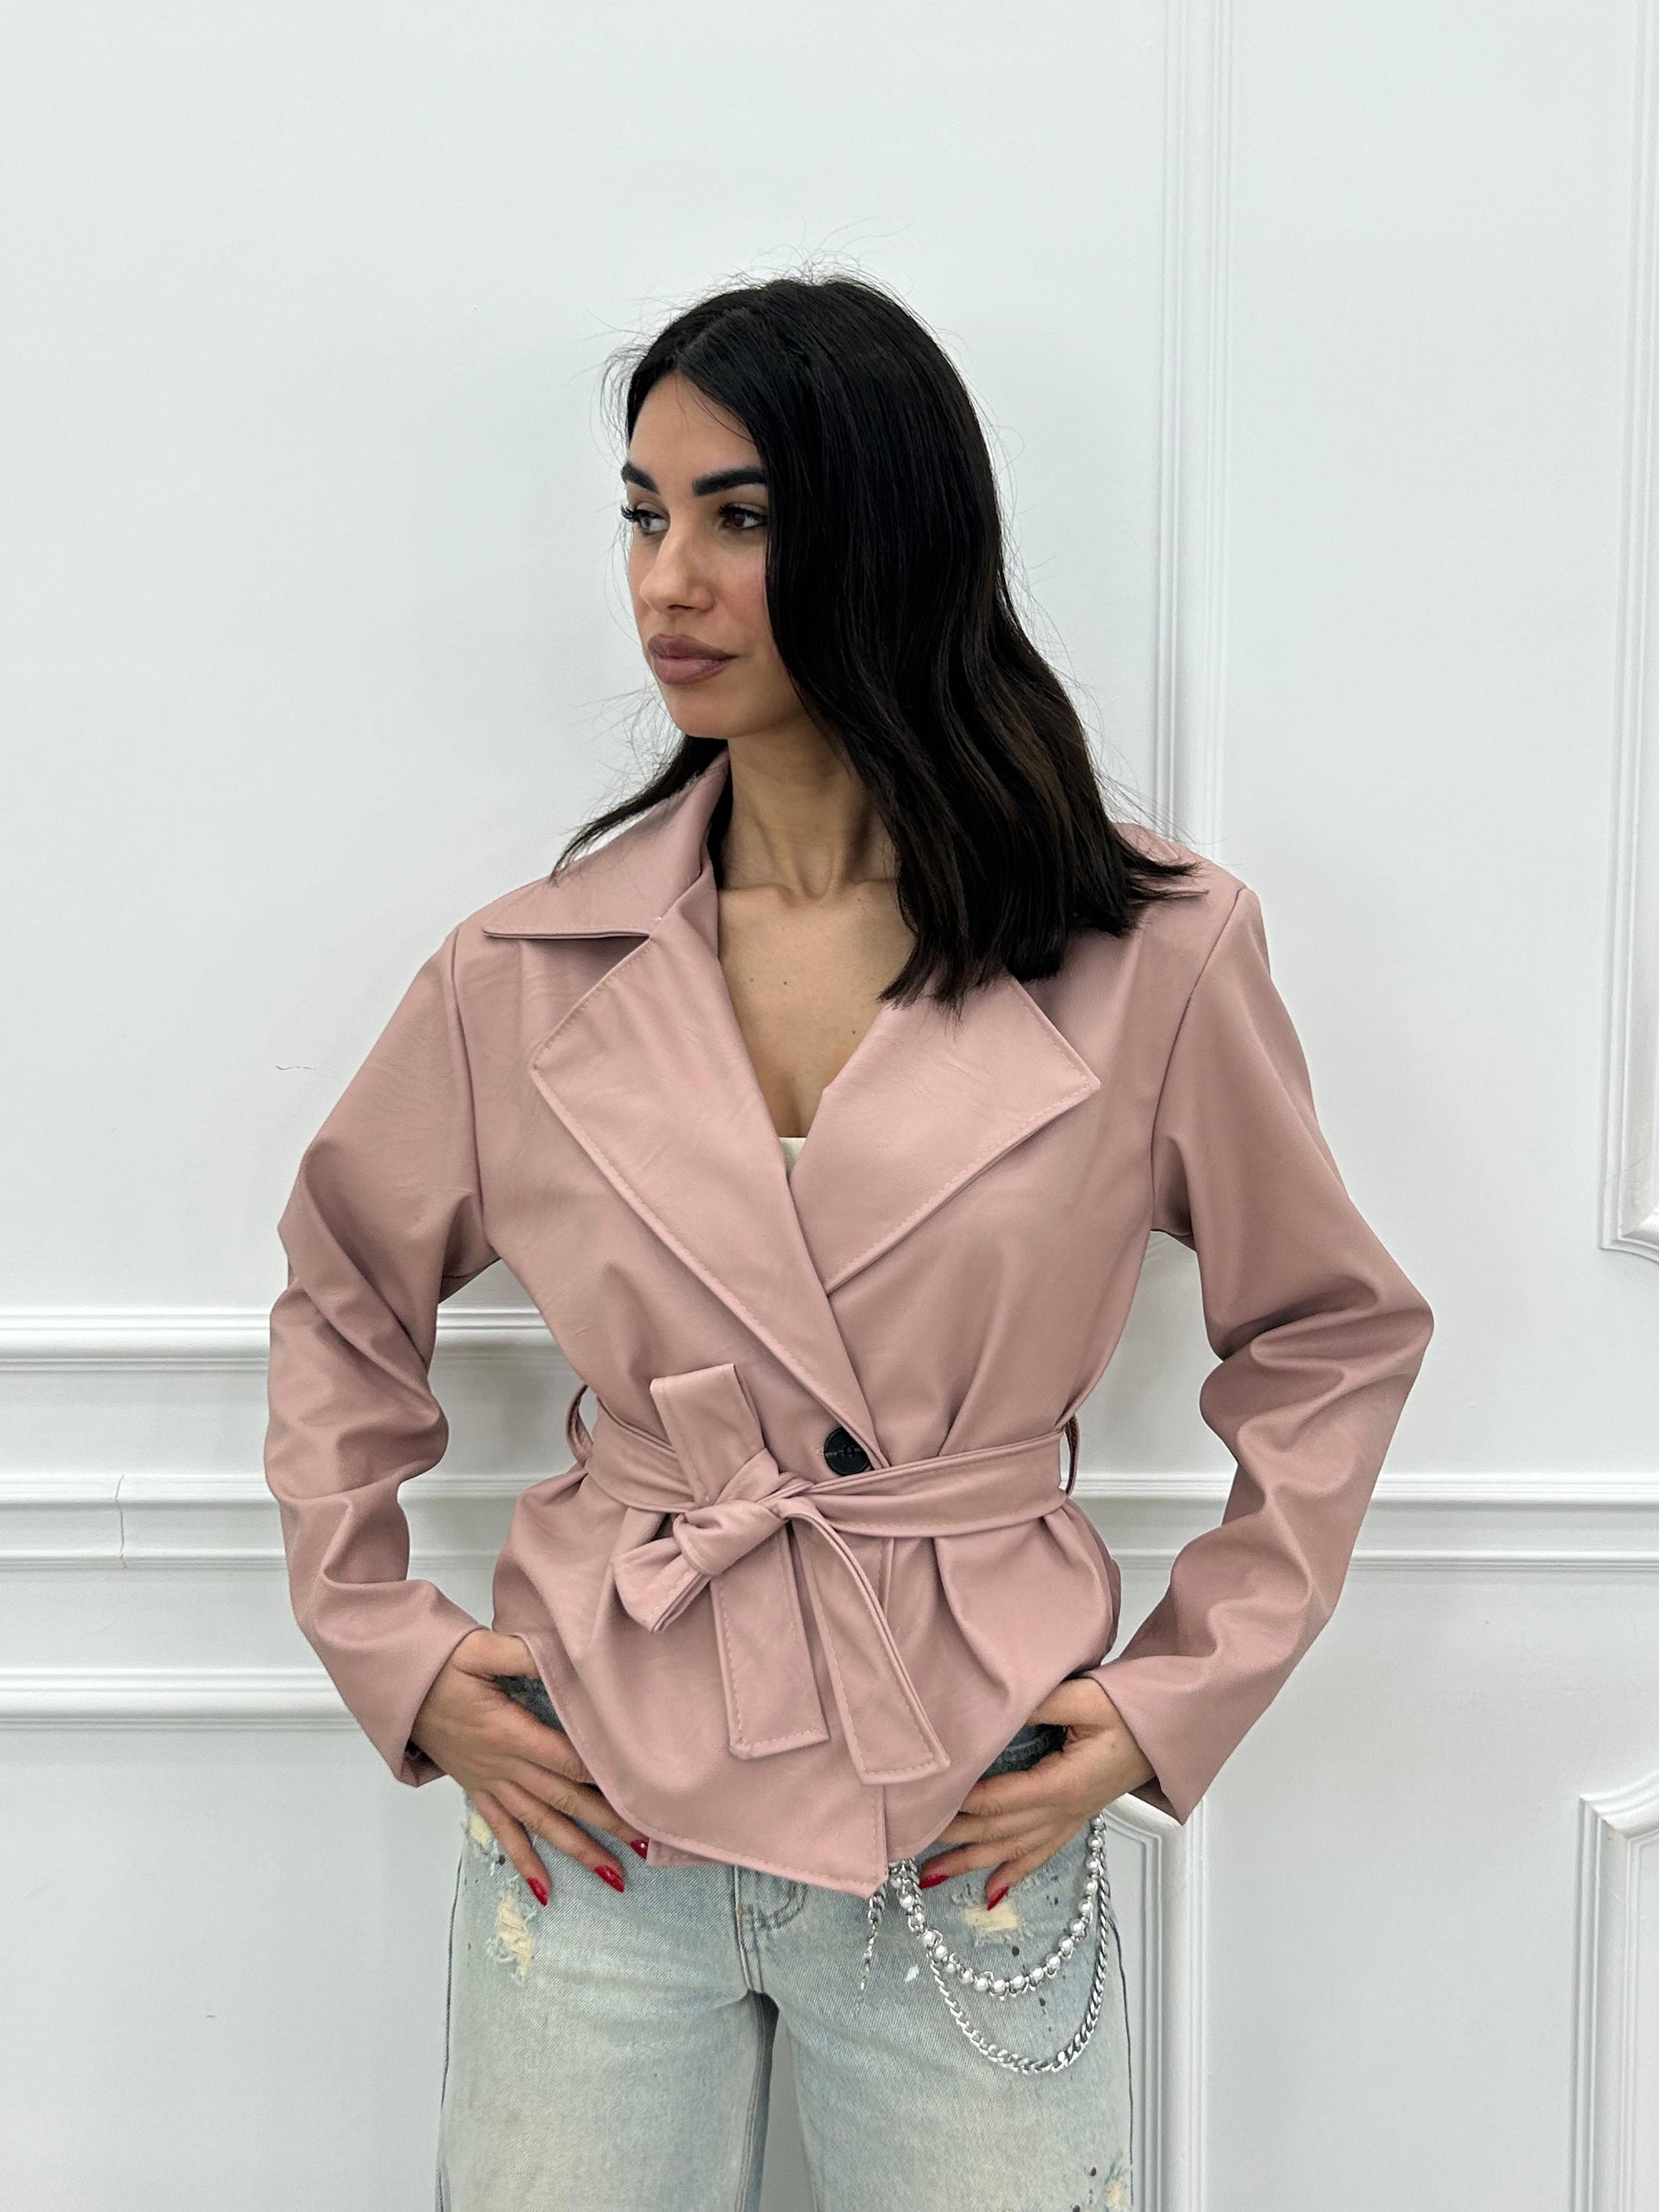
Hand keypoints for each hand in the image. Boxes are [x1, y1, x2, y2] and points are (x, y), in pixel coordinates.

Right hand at [409, 1629, 647, 1900]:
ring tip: (614, 1875)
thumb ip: (522, 1654)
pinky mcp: (481, 1792)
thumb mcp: (480, 1650)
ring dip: (578, 1850)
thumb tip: (564, 1653)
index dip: (601, 1775)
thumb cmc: (442, 1666)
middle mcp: (504, 1766)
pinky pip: (504, 1834)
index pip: (565, 1759)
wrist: (402, 1691)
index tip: (637, 1792)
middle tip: (645, 1843)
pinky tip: (544, 1891)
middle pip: (564, 1798)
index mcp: (509, 1733)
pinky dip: (525, 1862)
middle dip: (606, 1822)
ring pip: (541, 1824)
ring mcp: (492, 1784)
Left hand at [919, 1678, 1156, 1909]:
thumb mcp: (1084, 1698)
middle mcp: (1062, 1811)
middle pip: (996, 1831)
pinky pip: (1039, 1854)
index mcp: (1061, 1785)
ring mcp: (1068, 1820)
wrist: (1167, 1731)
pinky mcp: (1073, 1818)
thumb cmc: (1130, 1711)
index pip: (998, 1801)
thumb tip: (998, 1710)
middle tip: (908, 1848)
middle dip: (952, 1840)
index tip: (924, 1808)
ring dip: (971, 1864)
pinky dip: (1013, 1874)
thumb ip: (1040, 1704)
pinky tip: (992, 1893)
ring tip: (931, 1878)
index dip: (960, 1806)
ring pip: (1011, 1850)